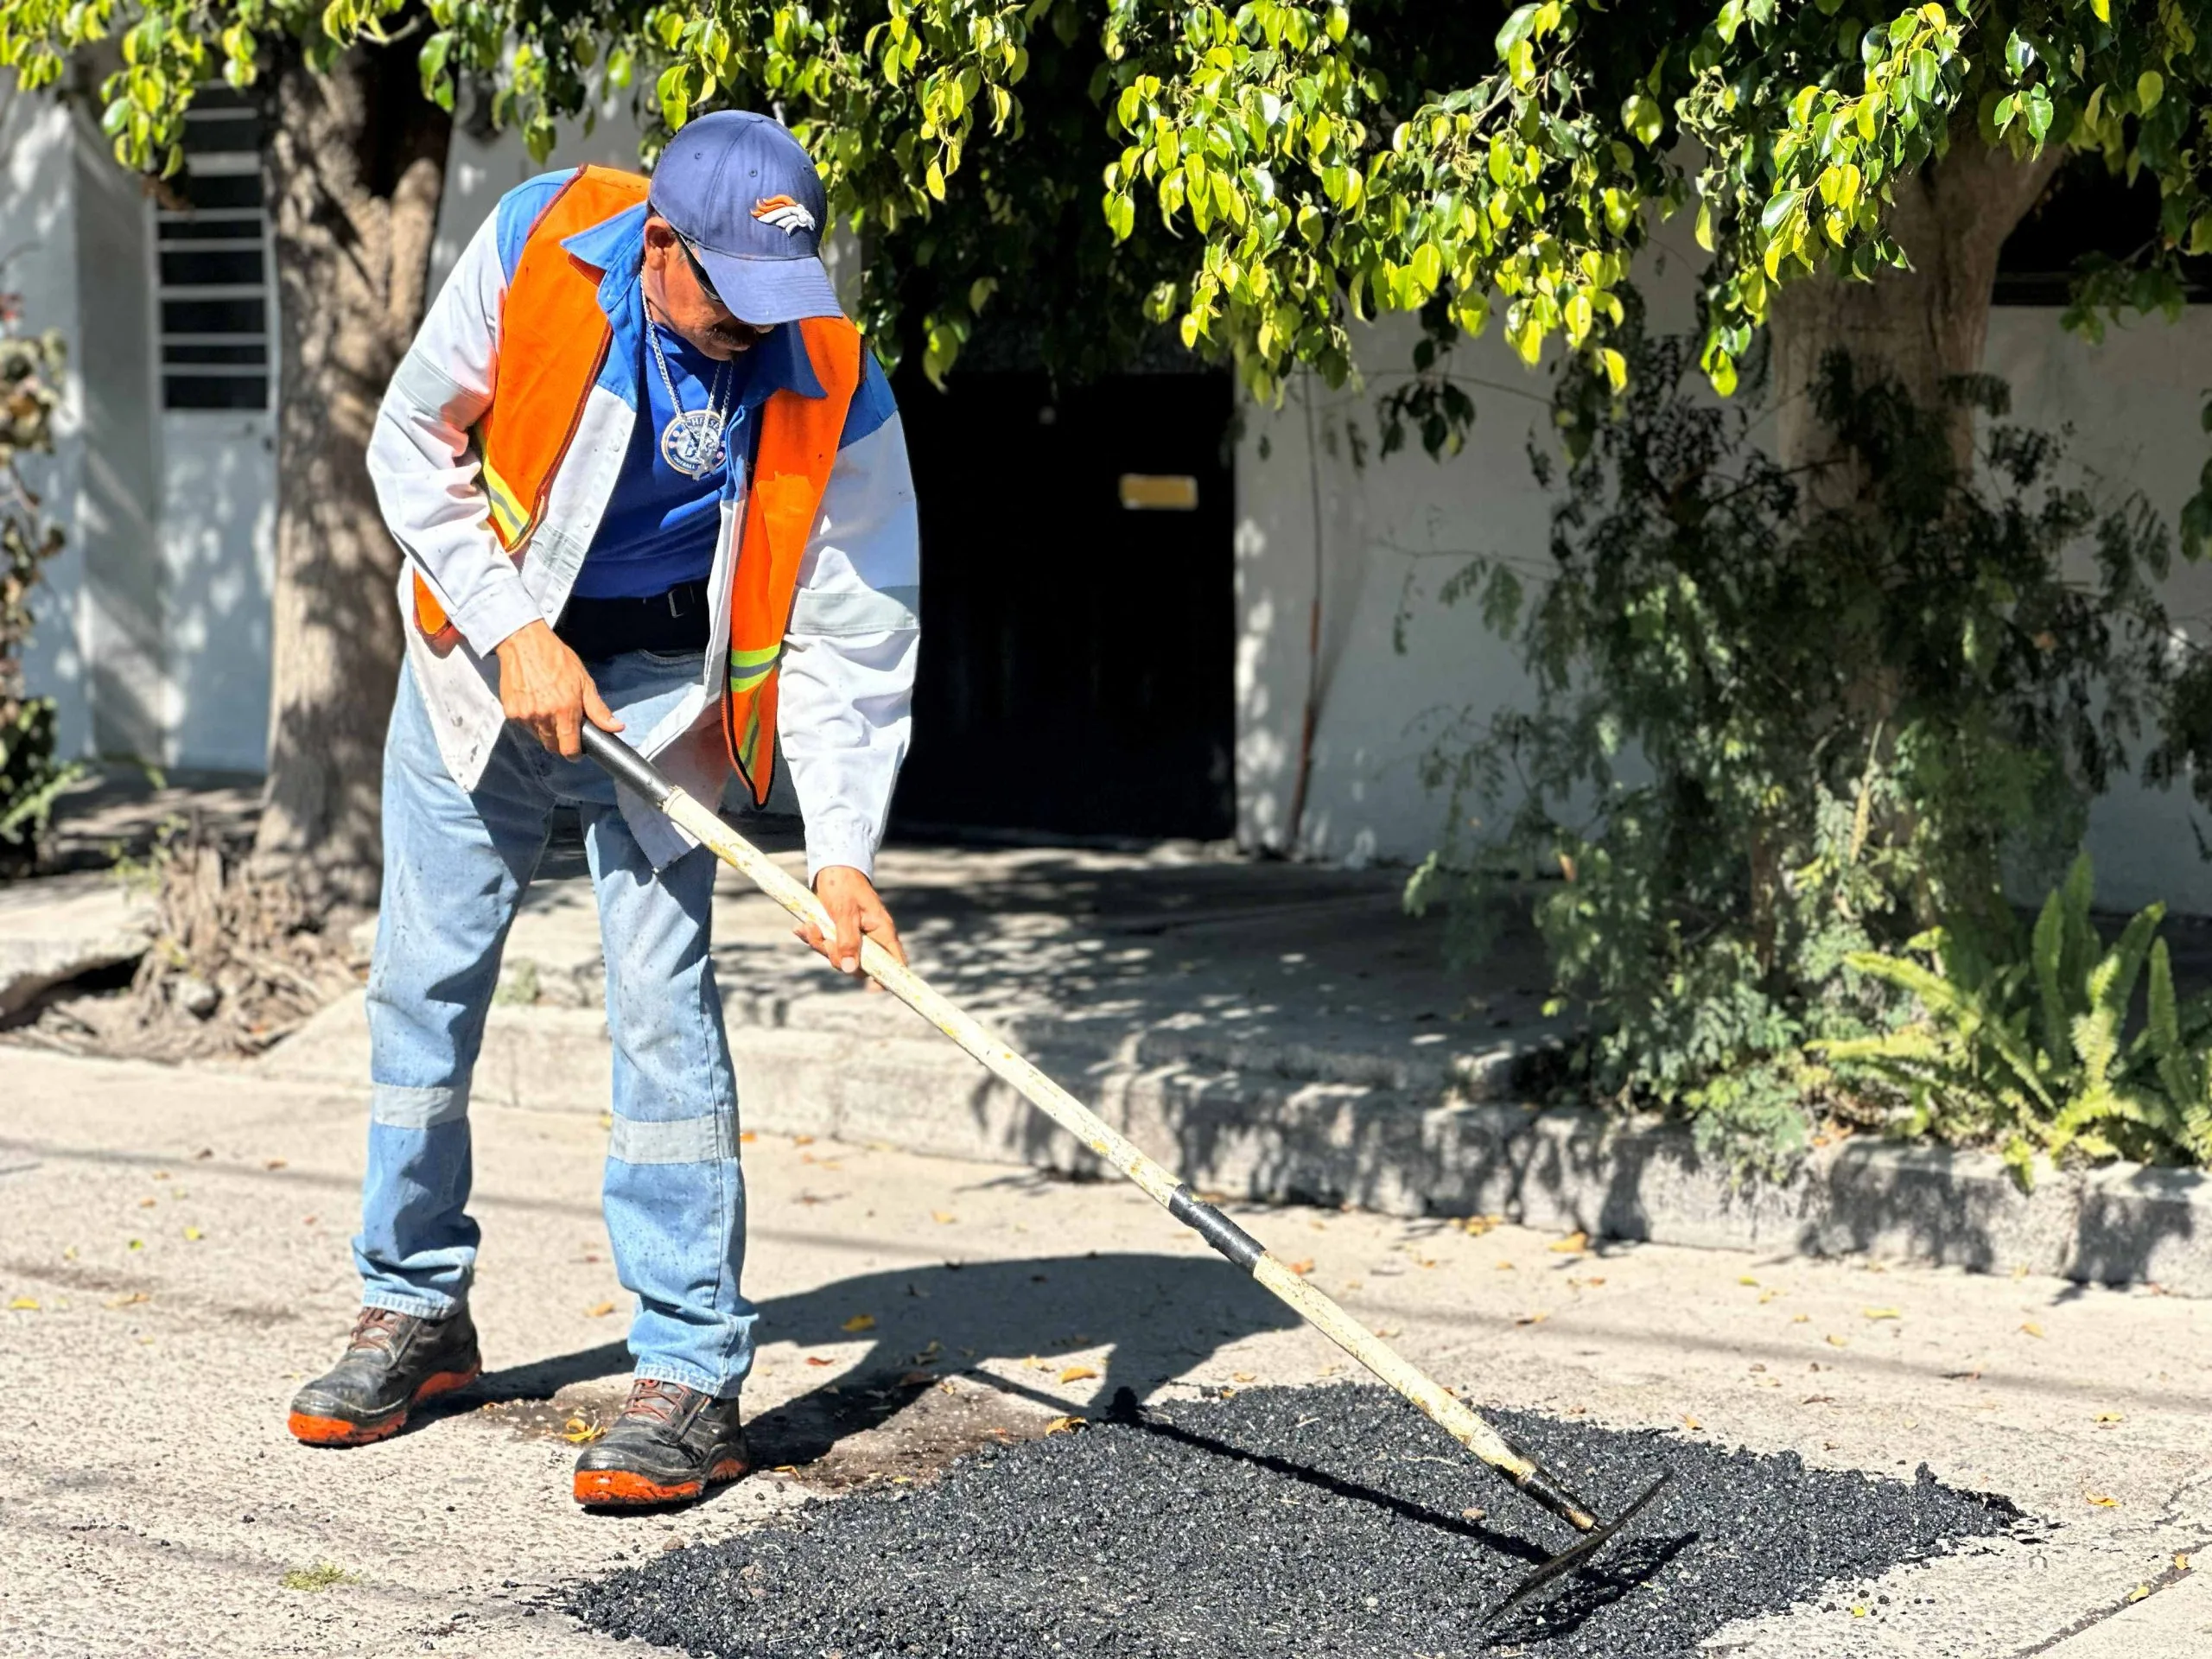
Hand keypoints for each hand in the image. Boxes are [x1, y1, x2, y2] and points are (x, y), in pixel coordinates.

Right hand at [494, 620, 620, 756]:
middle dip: (560, 741)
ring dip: (545, 730)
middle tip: (564, 724)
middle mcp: (544, 716)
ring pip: (538, 736)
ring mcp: (525, 715)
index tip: (576, 750)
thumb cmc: (557, 659)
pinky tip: (534, 703)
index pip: (568, 748)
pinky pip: (524, 726)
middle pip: (552, 746)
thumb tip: (616, 728)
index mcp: (565, 710)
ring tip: (548, 708)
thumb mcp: (584, 681)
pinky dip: (530, 720)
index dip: (574, 753)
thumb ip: (598, 709)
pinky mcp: (511, 711)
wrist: (525, 643)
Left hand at [796, 866, 904, 988]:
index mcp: (881, 931)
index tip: (872, 988)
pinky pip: (828, 944)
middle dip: (836, 956)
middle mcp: (871, 936)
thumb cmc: (843, 885)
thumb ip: (848, 941)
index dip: (887, 978)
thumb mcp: (844, 913)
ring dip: (820, 944)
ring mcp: (855, 934)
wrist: (831, 865)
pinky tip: (803, 927)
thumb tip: (849, 970)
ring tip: (809, 926)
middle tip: (824, 938)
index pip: (894, 963)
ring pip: (840, 955)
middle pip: (859, 964)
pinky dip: (814, 938)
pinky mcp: (840, 931)